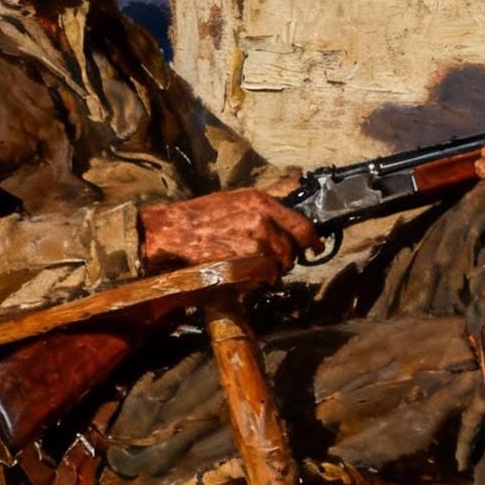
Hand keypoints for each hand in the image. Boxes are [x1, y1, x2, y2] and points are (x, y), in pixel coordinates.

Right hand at [141, 187, 317, 277]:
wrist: (169, 232)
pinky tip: (236, 274)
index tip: (315, 248)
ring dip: (266, 273)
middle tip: (264, 262)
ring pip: (276, 270)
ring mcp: (252, 246)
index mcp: (262, 204)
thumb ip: (264, 212)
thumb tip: (287, 227)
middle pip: (290, 253)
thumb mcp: (235, 201)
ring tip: (245, 267)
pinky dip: (252, 282)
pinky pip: (259, 281)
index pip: (302, 226)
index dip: (312, 240)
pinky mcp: (242, 266)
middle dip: (282, 261)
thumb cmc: (197, 218)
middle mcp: (262, 223)